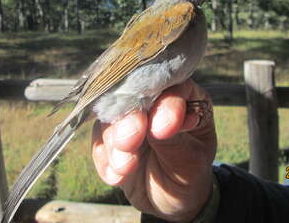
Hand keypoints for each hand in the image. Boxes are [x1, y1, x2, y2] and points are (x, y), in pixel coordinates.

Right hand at [91, 79, 216, 221]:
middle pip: (133, 95)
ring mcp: (129, 116)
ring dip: (114, 142)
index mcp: (184, 97)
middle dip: (128, 120)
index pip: (172, 86)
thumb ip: (174, 140)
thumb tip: (155, 125)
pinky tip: (117, 176)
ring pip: (110, 116)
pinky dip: (104, 158)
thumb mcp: (190, 160)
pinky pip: (98, 140)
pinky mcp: (110, 135)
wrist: (171, 201)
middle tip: (128, 143)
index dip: (163, 104)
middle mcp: (153, 100)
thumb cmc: (189, 174)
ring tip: (125, 167)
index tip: (160, 131)